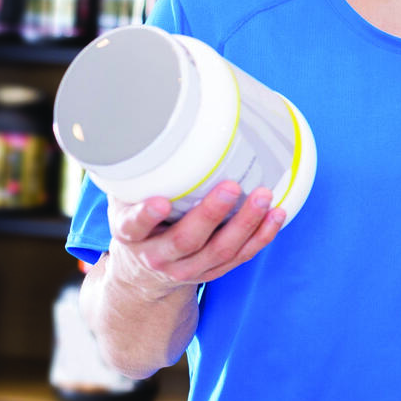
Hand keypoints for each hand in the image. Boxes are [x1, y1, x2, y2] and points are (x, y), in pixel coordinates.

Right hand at [105, 180, 285, 300]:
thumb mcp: (125, 199)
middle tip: (231, 187)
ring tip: (264, 196)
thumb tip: (151, 128)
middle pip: (186, 240)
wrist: (143, 271)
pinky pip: (241, 256)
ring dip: (245, 223)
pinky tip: (276, 214)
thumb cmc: (139, 220)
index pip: (134, 227)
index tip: (161, 203)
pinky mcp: (212, 272)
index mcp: (130, 235)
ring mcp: (187, 268)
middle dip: (211, 214)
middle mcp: (157, 256)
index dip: (146, 217)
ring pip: (220, 250)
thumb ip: (136, 174)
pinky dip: (262, 236)